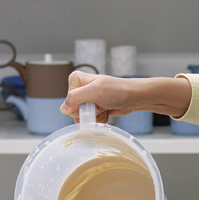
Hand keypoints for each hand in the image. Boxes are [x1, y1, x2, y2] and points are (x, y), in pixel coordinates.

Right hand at [60, 71, 191, 123]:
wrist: (135, 97)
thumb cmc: (118, 90)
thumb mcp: (95, 92)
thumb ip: (76, 98)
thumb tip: (63, 109)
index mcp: (76, 80)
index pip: (68, 100)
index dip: (79, 105)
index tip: (92, 101)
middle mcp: (81, 88)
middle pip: (74, 110)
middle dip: (88, 112)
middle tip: (100, 105)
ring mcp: (88, 99)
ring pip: (83, 117)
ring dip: (95, 116)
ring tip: (105, 107)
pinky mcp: (95, 108)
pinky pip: (91, 119)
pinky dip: (100, 119)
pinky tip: (107, 112)